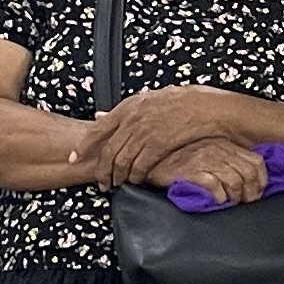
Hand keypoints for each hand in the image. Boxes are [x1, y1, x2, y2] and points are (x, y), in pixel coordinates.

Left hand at [82, 87, 225, 183]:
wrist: (209, 107)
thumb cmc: (183, 102)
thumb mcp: (150, 99)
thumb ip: (126, 110)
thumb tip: (100, 115)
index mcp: (130, 105)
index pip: (98, 128)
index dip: (84, 146)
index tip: (74, 157)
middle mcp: (134, 118)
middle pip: (108, 150)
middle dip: (101, 170)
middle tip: (101, 182)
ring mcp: (146, 132)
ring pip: (121, 161)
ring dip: (117, 177)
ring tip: (117, 185)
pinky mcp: (158, 145)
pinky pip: (139, 166)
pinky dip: (135, 177)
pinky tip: (136, 181)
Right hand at [168, 142, 269, 205]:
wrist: (155, 160)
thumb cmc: (180, 160)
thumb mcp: (209, 154)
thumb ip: (228, 161)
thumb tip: (248, 181)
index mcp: (225, 144)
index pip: (256, 162)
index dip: (261, 181)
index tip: (256, 192)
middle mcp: (218, 150)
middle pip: (249, 173)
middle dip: (250, 192)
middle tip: (243, 202)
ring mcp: (206, 160)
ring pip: (235, 180)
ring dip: (235, 196)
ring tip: (228, 202)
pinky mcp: (193, 171)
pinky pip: (215, 185)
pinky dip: (219, 196)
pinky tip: (216, 200)